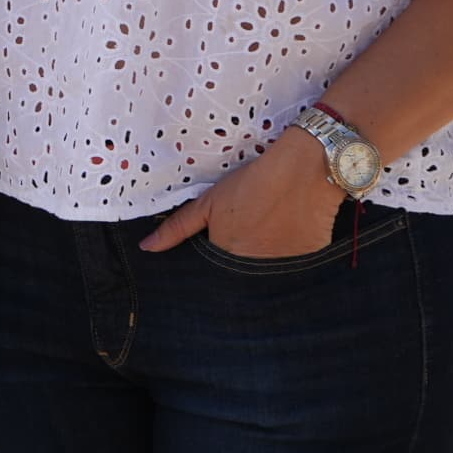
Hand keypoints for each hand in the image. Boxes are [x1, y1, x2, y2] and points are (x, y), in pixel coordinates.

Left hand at [141, 130, 342, 259]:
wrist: (303, 172)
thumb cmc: (251, 184)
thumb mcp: (209, 203)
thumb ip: (178, 228)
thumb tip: (146, 248)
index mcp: (225, 258)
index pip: (213, 275)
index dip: (215, 263)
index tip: (221, 247)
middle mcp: (252, 273)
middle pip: (239, 279)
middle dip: (237, 268)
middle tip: (246, 238)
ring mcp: (281, 273)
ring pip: (265, 279)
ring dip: (262, 266)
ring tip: (268, 236)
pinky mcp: (306, 267)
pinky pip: (291, 274)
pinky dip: (287, 262)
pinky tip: (288, 237)